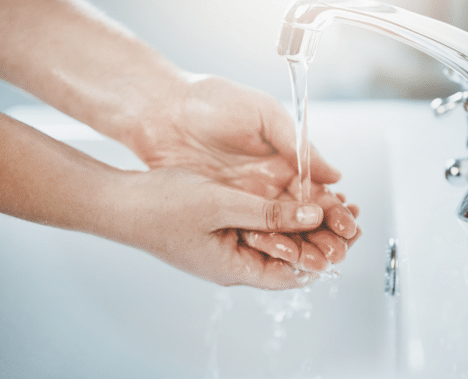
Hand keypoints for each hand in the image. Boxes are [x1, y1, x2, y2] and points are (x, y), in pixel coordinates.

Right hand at [105, 168, 335, 289]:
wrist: (119, 201)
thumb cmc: (159, 207)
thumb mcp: (222, 205)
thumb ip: (269, 213)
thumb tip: (315, 215)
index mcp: (234, 268)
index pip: (294, 274)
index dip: (324, 254)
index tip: (349, 233)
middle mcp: (233, 262)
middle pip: (289, 256)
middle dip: (320, 236)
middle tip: (348, 213)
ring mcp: (226, 246)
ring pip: (276, 238)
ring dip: (303, 221)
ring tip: (331, 201)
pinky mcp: (219, 228)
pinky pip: (259, 225)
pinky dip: (280, 212)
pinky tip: (296, 194)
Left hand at [122, 75, 359, 267]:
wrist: (161, 110)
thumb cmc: (211, 101)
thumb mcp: (263, 115)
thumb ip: (297, 144)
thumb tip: (333, 174)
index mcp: (283, 158)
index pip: (317, 191)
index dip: (335, 210)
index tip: (351, 225)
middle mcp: (266, 182)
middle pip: (302, 217)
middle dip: (324, 235)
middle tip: (340, 251)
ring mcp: (243, 197)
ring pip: (278, 230)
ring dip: (300, 246)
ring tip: (320, 262)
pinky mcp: (220, 208)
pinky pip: (248, 232)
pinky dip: (267, 246)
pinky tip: (283, 258)